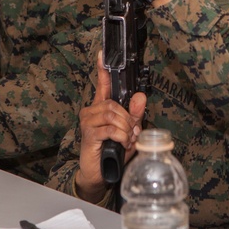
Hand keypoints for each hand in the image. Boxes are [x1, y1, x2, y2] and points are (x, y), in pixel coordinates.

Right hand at [74, 54, 146, 201]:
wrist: (100, 174)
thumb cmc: (113, 151)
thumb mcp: (129, 131)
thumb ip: (135, 114)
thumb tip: (141, 97)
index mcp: (101, 107)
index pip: (103, 84)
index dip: (102, 68)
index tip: (103, 54)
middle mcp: (91, 111)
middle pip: (113, 103)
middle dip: (128, 118)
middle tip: (133, 132)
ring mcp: (88, 122)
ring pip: (112, 114)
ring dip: (125, 127)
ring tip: (128, 139)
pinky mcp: (88, 135)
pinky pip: (109, 128)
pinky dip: (121, 135)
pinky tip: (123, 143)